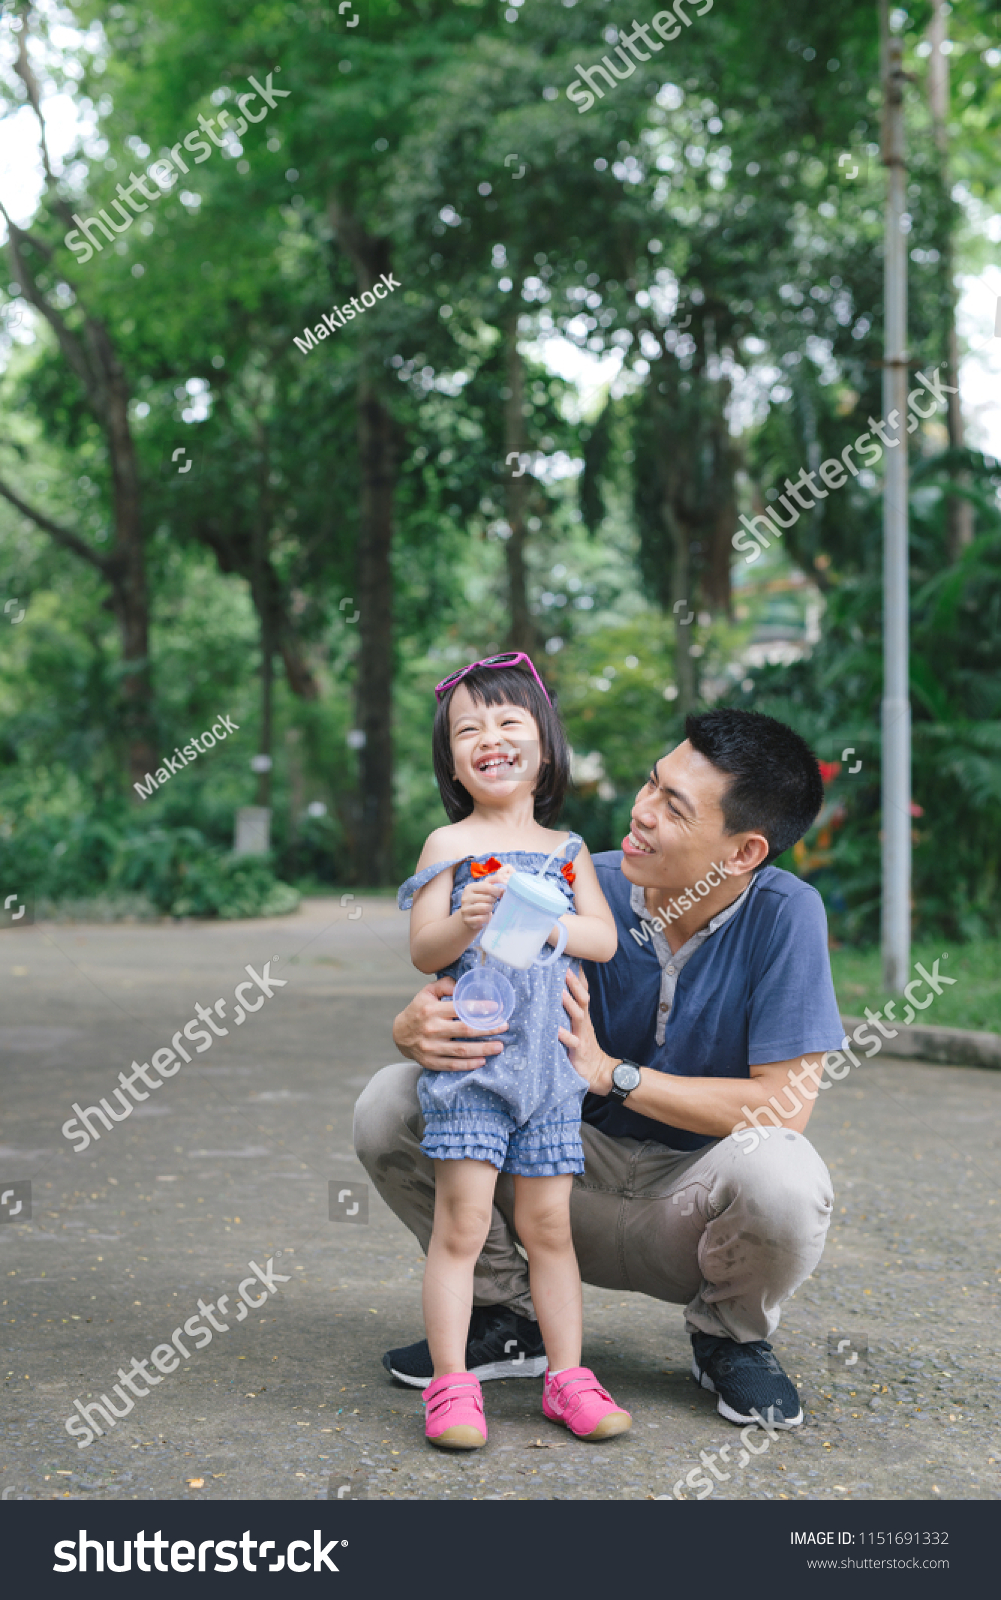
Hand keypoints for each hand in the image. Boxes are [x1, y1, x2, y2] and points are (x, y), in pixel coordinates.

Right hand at [392, 977, 506, 1070]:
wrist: (399, 1035)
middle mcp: (431, 1029)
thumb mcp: (427, 993)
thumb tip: (464, 984)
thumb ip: (445, 985)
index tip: (498, 1008)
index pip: (460, 1008)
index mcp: (431, 1010)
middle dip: (488, 1028)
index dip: (480, 1008)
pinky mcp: (431, 1062)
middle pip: (465, 1030)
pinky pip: (453, 1065)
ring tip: (499, 1046)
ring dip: (483, 1049)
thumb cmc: (418, 1010)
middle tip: (504, 1027)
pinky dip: (468, 1064)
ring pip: (461, 1050)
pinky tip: (482, 1061)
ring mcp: (431, 1047)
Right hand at [459, 865, 511, 932]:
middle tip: (491, 902)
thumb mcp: (485, 890)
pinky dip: (486, 918)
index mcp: (469, 888)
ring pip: (485, 908)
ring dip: (490, 909)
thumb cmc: (481, 901)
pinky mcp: (467, 920)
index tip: (501, 893)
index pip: (487, 887)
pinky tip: (485, 917)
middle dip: (493, 901)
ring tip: (488, 909)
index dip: (497, 890)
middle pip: (487, 898)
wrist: (470, 916)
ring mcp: (465, 910)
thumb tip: (505, 881)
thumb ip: (494, 882)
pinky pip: (482, 919)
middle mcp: (465, 898)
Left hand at [558, 968, 615, 1095]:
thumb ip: (570, 1012)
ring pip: (578, 1017)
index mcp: (582, 1017)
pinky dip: (564, 1035)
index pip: (583, 993)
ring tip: (560, 993)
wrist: (598, 1073)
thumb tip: (556, 995)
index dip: (578, 978)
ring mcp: (582, 1036)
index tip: (571, 960)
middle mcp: (583, 1023)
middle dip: (574, 985)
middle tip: (565, 971)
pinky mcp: (578, 1050)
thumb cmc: (582, 1047)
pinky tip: (556, 1030)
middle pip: (582, 1000)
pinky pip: (571, 1042)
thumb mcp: (577, 1027)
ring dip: (569, 1004)